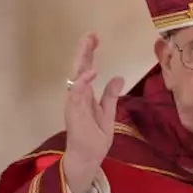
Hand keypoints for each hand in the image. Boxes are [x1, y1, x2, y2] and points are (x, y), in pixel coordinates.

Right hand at [61, 33, 124, 192]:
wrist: (88, 159)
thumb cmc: (95, 139)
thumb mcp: (108, 114)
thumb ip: (110, 96)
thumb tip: (118, 77)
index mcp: (85, 95)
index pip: (86, 69)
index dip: (89, 53)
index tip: (95, 37)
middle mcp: (77, 97)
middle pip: (79, 69)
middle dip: (84, 50)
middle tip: (90, 33)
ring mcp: (74, 104)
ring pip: (76, 78)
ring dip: (82, 60)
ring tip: (89, 44)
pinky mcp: (74, 113)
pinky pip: (77, 95)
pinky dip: (83, 82)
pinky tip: (90, 71)